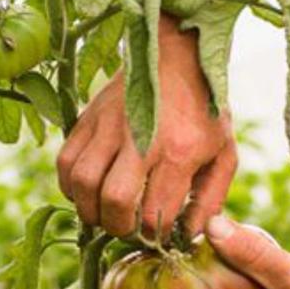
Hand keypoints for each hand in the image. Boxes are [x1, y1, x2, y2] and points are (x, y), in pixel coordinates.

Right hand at [56, 16, 235, 237]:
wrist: (176, 54)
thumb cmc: (204, 109)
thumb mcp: (224, 153)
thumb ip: (211, 198)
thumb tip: (191, 234)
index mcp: (179, 151)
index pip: (156, 213)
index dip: (154, 235)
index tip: (157, 234)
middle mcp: (141, 138)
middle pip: (113, 201)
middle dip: (118, 227)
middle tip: (127, 228)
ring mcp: (109, 126)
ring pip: (82, 182)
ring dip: (90, 209)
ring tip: (105, 213)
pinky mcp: (87, 117)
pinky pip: (64, 162)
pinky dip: (70, 186)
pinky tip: (87, 191)